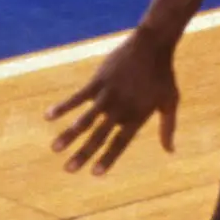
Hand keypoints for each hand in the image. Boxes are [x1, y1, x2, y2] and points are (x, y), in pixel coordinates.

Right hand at [49, 28, 179, 173]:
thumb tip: (170, 151)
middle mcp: (120, 109)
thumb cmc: (163, 75)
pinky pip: (77, 96)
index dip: (107, 158)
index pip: (120, 143)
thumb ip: (168, 128)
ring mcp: (107, 95)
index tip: (94, 174)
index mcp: (137, 117)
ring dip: (69, 134)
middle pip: (98, 136)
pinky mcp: (98, 80)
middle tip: (68, 170)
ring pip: (85, 119)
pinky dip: (63, 106)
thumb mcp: (170, 102)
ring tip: (55, 149)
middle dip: (83, 154)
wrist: (152, 45)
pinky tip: (48, 116)